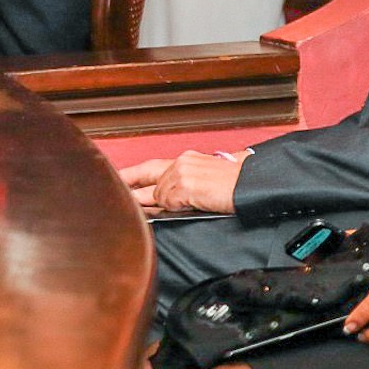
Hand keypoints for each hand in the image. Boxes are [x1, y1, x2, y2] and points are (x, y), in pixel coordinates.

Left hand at [122, 152, 241, 213]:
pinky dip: (174, 208)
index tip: (117, 178)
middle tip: (113, 192)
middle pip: (146, 176)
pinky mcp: (187, 186)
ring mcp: (182, 173)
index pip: (151, 167)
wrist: (255, 184)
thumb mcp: (206, 182)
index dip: (131, 174)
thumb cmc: (237, 186)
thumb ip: (183, 188)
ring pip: (157, 194)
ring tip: (181, 207)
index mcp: (186, 160)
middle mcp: (181, 162)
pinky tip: (188, 207)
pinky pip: (169, 202)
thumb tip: (161, 201)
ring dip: (162, 205)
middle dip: (127, 183)